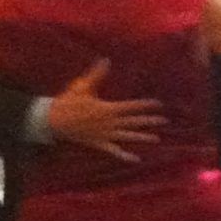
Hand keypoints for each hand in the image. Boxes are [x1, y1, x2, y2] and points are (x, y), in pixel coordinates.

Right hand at [45, 60, 165, 162]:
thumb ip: (97, 75)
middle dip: (150, 121)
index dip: (146, 105)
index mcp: (108, 109)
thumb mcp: (83, 86)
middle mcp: (110, 123)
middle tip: (165, 121)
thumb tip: (106, 60)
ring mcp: (105, 135)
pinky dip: (125, 156)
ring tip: (156, 139)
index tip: (159, 104)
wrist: (54, 120)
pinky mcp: (99, 144)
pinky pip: (114, 151)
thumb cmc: (69, 101)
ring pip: (128, 136)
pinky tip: (135, 159)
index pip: (132, 106)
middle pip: (134, 122)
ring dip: (142, 138)